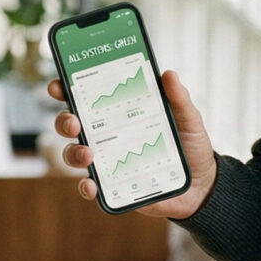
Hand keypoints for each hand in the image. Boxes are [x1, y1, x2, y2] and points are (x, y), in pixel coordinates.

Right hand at [48, 69, 218, 219]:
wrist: (201, 184)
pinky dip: (86, 186)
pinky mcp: (113, 186)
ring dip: (74, 153)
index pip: (90, 98)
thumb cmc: (191, 146)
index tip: (58, 85)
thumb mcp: (189, 119)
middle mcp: (110, 135)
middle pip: (74, 124)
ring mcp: (109, 161)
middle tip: (74, 121)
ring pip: (76, 154)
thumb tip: (169, 74)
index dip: (69, 90)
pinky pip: (91, 187)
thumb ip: (179, 99)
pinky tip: (91, 184)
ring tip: (88, 154)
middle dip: (65, 120)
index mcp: (123, 113)